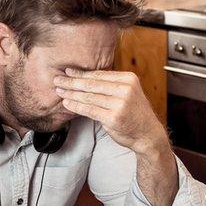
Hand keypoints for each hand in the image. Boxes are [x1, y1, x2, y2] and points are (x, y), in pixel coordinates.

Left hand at [54, 68, 179, 205]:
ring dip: (71, 93)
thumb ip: (111, 85)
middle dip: (72, 81)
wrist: (148, 134)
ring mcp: (119, 104)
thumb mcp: (128, 93)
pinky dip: (76, 106)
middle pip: (92, 84)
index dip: (81, 73)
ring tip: (59, 91)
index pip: (100, 74)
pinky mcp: (113, 118)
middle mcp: (125, 89)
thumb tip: (85, 78)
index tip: (68, 71)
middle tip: (57, 79)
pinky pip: (89, 110)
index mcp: (128, 79)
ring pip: (89, 97)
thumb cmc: (135, 113)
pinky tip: (67, 103)